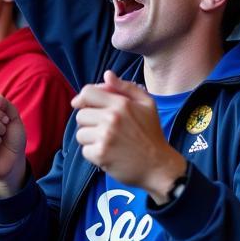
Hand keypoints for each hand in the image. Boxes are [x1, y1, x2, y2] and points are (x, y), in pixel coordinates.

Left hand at [71, 71, 184, 202]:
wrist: (159, 165)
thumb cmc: (152, 134)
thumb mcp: (147, 104)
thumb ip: (126, 87)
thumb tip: (107, 75)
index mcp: (121, 103)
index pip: (87, 92)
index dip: (83, 99)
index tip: (86, 106)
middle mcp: (111, 118)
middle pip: (81, 114)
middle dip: (89, 122)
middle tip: (105, 129)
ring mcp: (105, 137)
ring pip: (81, 133)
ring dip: (91, 139)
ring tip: (108, 142)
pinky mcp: (100, 155)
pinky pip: (85, 150)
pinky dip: (94, 154)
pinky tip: (109, 154)